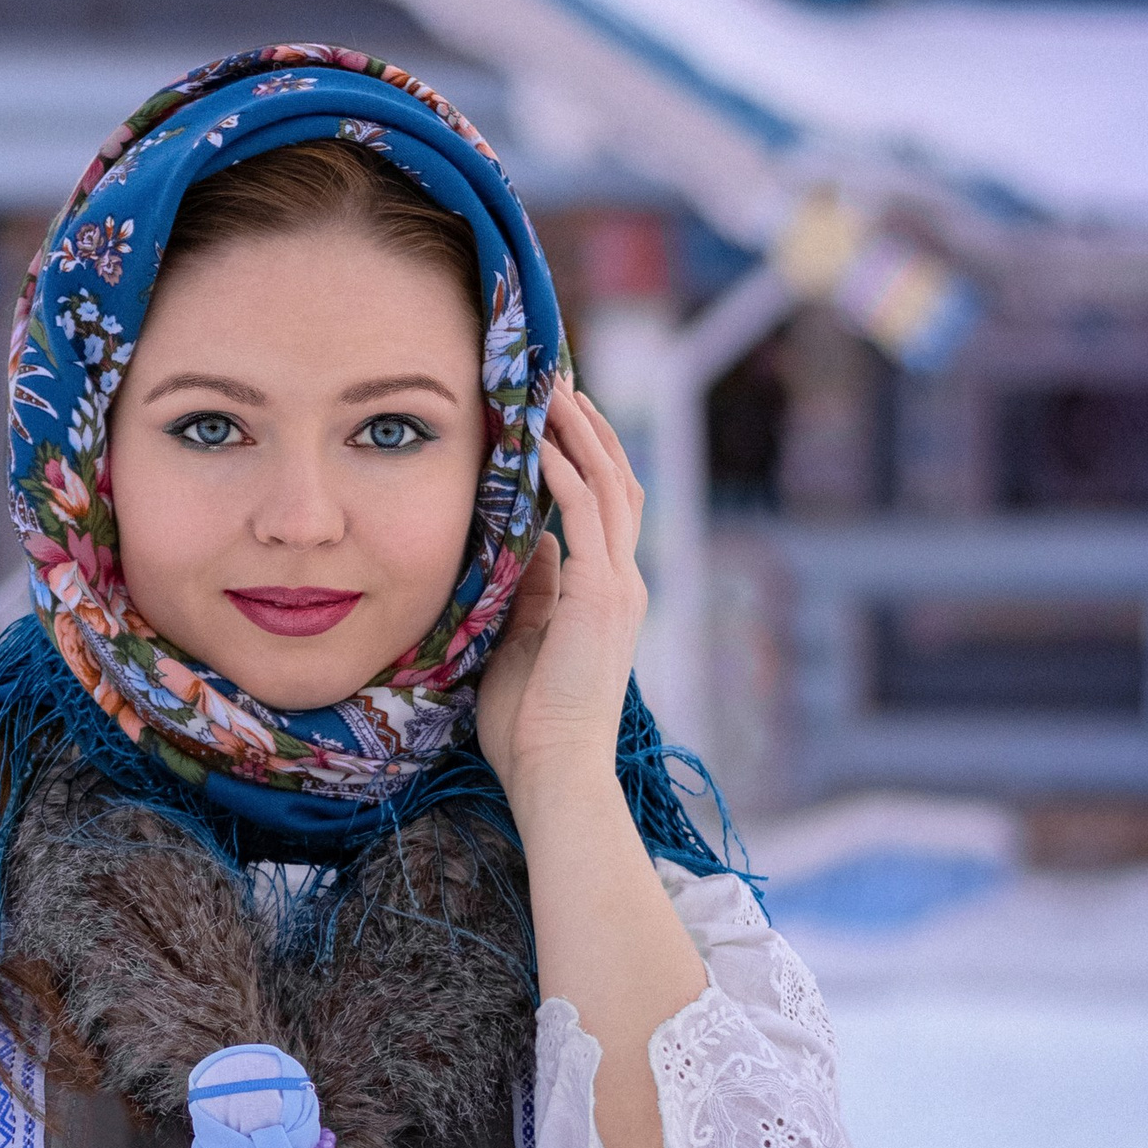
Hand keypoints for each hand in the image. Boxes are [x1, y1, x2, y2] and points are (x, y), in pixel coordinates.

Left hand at [474, 383, 647, 819]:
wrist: (555, 771)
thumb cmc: (530, 725)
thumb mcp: (524, 641)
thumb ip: (534, 592)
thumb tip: (531, 543)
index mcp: (608, 593)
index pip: (605, 506)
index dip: (584, 455)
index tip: (555, 412)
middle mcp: (623, 581)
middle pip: (616, 480)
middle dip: (588, 425)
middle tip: (558, 377)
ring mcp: (618, 585)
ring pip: (608, 483)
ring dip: (578, 430)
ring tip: (550, 385)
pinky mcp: (602, 594)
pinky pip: (586, 513)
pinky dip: (565, 468)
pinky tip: (539, 435)